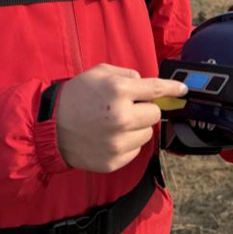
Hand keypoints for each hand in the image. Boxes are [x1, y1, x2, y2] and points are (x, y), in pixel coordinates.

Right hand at [56, 64, 187, 172]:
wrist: (49, 127)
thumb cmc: (76, 96)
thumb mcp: (99, 73)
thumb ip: (126, 74)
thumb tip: (146, 84)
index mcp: (118, 91)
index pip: (156, 89)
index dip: (172, 89)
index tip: (183, 90)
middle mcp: (121, 117)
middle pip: (154, 114)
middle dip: (144, 109)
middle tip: (127, 107)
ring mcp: (118, 142)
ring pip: (147, 134)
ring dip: (137, 127)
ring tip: (115, 123)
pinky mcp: (114, 161)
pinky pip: (135, 150)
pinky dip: (127, 143)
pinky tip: (109, 137)